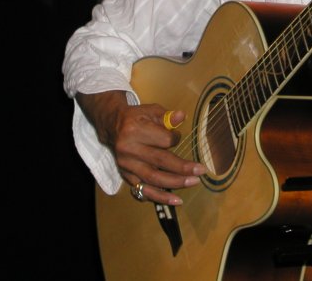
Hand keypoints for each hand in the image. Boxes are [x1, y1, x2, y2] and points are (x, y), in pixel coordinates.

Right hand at [77, 90, 205, 204]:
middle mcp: (129, 149)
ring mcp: (127, 165)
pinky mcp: (125, 175)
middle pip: (160, 162)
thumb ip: (167, 116)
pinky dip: (158, 196)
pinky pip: (142, 190)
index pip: (164, 140)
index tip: (178, 137)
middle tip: (200, 171)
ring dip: (174, 184)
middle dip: (182, 168)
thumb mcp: (151, 111)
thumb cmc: (136, 117)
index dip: (176, 139)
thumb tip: (181, 117)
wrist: (112, 126)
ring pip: (152, 179)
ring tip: (192, 184)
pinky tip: (173, 200)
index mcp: (136, 130)